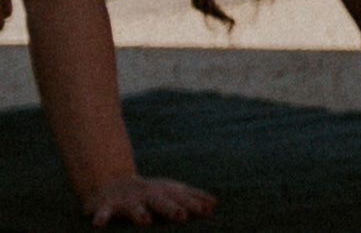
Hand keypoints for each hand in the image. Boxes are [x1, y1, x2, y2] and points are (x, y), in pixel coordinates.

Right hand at [78, 180, 216, 224]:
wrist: (110, 183)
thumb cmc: (148, 193)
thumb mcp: (169, 192)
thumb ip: (190, 198)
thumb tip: (214, 204)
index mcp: (164, 191)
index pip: (182, 198)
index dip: (195, 204)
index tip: (208, 211)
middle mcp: (147, 194)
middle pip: (161, 201)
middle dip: (171, 208)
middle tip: (181, 216)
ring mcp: (127, 199)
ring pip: (133, 207)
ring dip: (139, 214)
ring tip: (145, 222)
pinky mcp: (106, 205)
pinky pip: (103, 212)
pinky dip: (101, 217)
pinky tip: (98, 224)